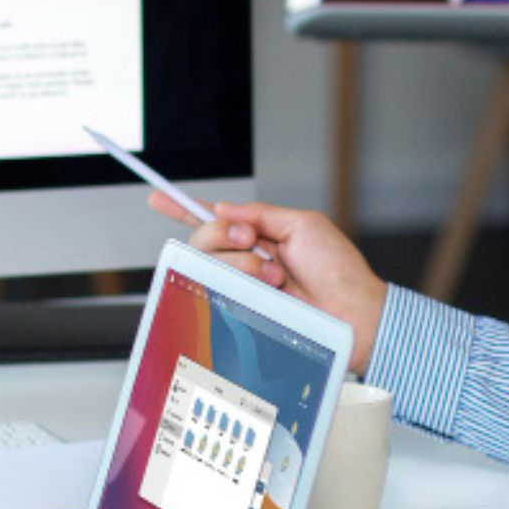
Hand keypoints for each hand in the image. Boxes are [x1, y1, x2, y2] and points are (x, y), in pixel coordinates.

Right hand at [149, 192, 387, 369]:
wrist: (351, 311)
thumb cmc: (337, 270)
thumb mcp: (302, 225)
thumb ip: (260, 213)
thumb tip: (224, 209)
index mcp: (261, 235)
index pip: (215, 220)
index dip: (184, 209)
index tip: (158, 197)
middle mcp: (247, 259)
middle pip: (203, 238)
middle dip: (223, 235)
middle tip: (254, 242)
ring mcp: (243, 285)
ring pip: (210, 263)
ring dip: (244, 262)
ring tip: (276, 276)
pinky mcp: (242, 308)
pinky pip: (218, 289)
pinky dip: (242, 280)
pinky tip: (268, 287)